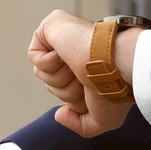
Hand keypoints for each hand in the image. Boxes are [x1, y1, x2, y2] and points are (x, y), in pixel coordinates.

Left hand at [28, 10, 137, 137]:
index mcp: (89, 67)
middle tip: (86, 79)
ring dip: (60, 78)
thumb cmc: (116, 89)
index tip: (93, 90)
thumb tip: (59, 114)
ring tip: (78, 68)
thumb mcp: (102, 120)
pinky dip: (49, 64)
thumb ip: (80, 124)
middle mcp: (77, 51)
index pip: (65, 89)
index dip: (74, 98)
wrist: (116, 68)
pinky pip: (34, 55)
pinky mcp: (53, 24)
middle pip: (52, 83)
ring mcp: (66, 36)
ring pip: (42, 73)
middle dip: (67, 90)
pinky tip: (66, 56)